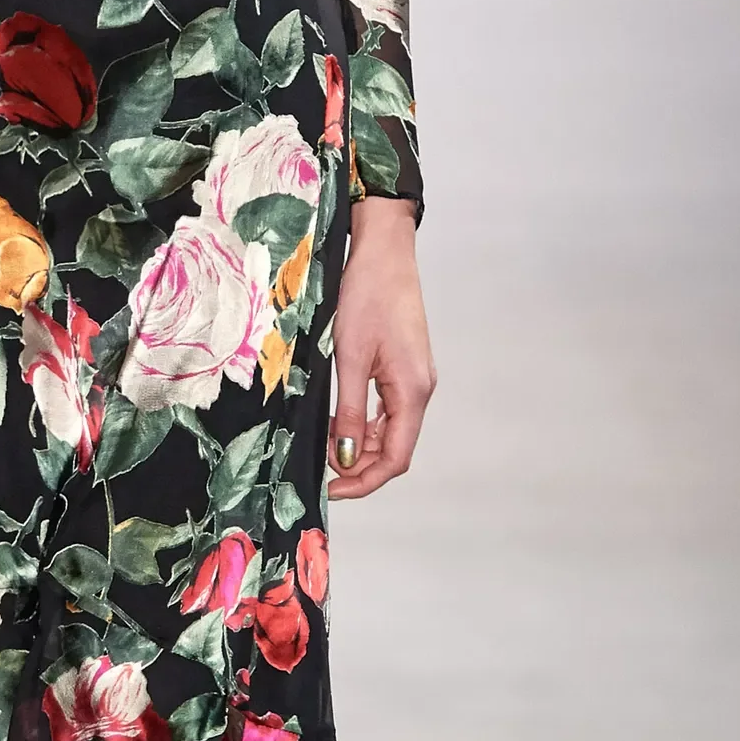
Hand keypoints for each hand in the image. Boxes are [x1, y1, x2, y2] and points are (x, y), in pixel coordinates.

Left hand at [328, 197, 435, 497]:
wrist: (383, 251)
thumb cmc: (367, 295)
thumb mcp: (349, 357)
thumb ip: (350, 412)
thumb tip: (346, 458)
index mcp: (413, 391)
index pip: (397, 458)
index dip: (365, 481)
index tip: (331, 489)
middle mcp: (420, 389)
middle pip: (395, 448)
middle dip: (360, 466)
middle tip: (320, 468)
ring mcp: (414, 378)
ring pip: (390, 430)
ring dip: (361, 444)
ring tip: (325, 443)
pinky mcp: (403, 367)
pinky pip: (387, 409)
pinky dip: (364, 422)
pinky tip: (339, 420)